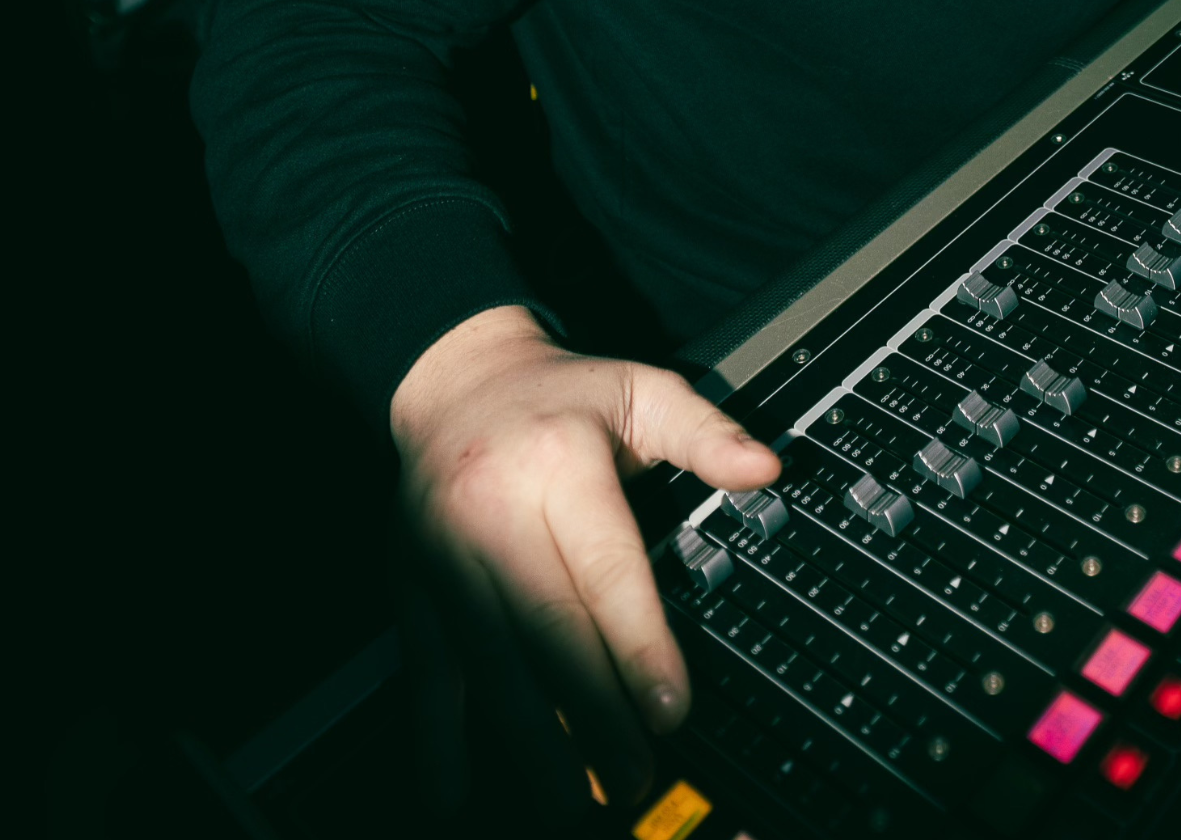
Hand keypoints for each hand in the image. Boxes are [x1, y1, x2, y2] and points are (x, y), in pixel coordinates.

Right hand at [391, 303, 780, 820]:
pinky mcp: (413, 587)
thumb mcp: (639, 389)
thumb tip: (766, 468)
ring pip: (490, 662)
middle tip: (636, 777)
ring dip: (534, 740)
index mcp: (558, 462)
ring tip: (573, 800)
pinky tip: (455, 788)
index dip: (638, 644)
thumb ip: (704, 432)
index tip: (670, 708)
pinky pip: (426, 668)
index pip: (604, 567)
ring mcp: (444, 556)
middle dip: (595, 713)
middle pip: (549, 629)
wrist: (454, 382)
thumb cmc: (559, 397)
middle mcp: (493, 512)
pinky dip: (437, 734)